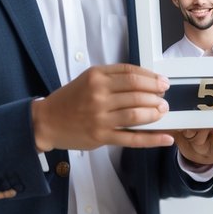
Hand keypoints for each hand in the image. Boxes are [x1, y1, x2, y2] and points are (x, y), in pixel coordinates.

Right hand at [32, 64, 173, 151]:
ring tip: (162, 111)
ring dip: (155, 112)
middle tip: (164, 98)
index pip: (132, 74)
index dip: (151, 78)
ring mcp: (100, 117)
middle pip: (137, 93)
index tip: (162, 82)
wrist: (47, 121)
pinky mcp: (101, 136)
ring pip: (136, 114)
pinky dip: (152, 139)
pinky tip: (165, 138)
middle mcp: (98, 95)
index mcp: (97, 78)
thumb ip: (113, 76)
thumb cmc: (70, 99)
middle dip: (156, 96)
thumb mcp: (88, 78)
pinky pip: (131, 138)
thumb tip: (144, 79)